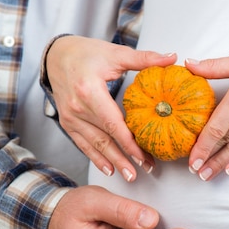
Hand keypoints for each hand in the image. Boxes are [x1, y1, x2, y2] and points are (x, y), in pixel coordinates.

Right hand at [46, 36, 176, 181]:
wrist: (56, 55)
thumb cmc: (86, 53)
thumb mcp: (115, 53)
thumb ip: (144, 58)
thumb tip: (172, 58)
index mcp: (90, 91)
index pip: (113, 124)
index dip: (129, 143)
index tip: (144, 156)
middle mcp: (78, 108)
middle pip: (105, 139)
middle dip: (124, 158)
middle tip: (142, 171)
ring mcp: (70, 118)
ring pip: (94, 145)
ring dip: (112, 162)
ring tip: (129, 175)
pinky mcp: (67, 122)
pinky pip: (82, 144)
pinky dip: (96, 158)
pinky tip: (108, 169)